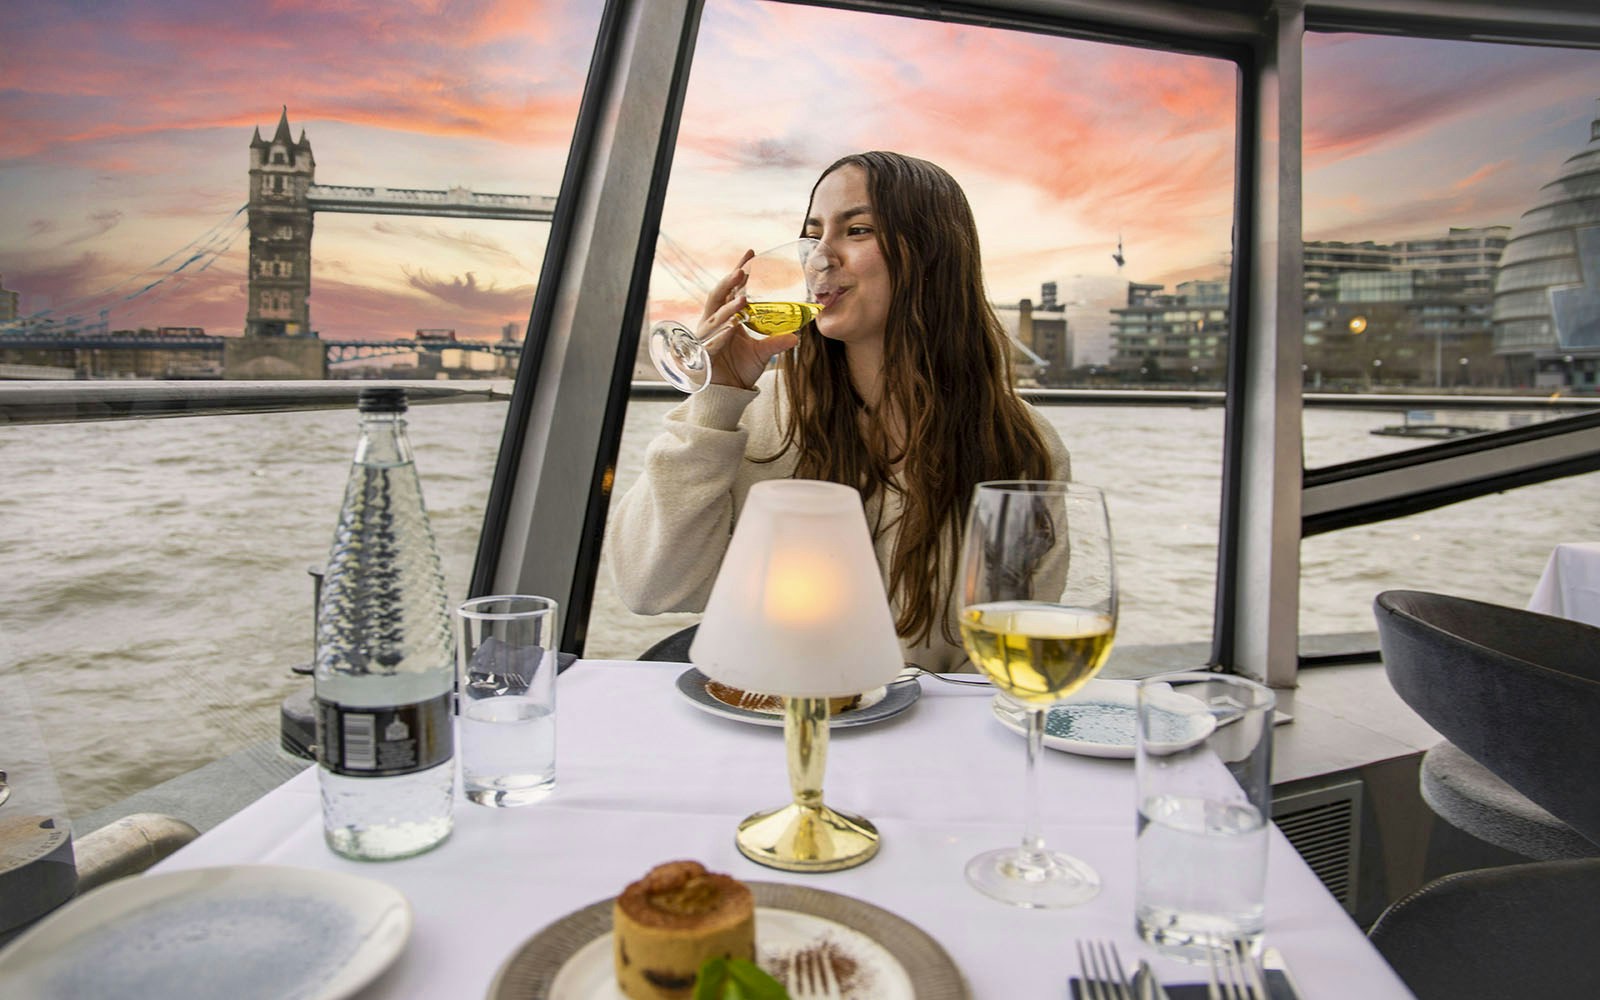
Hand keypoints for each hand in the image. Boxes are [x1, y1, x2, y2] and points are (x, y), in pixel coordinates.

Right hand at [702, 250, 799, 388]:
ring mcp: (706, 336)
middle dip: (729, 283)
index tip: (751, 254)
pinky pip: (712, 341)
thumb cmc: (741, 369)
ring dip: (728, 308)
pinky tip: (731, 329)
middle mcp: (713, 322)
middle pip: (718, 296)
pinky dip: (722, 335)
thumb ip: (776, 342)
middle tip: (742, 271)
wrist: (729, 392)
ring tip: (742, 300)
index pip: (732, 289)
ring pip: (715, 317)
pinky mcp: (703, 353)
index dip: (739, 272)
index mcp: (726, 316)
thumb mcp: (763, 353)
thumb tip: (797, 335)